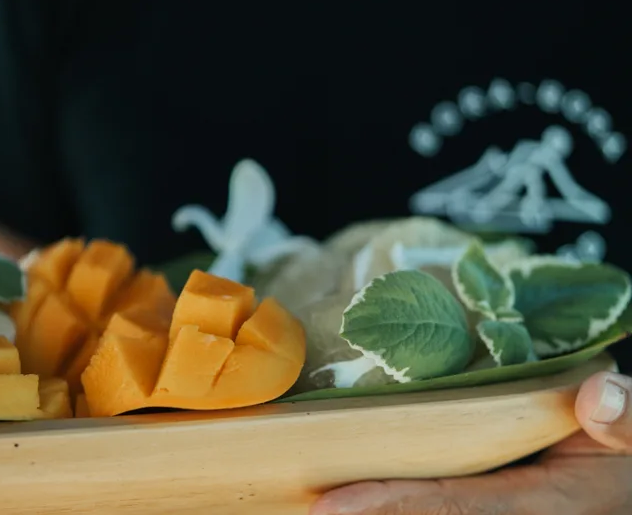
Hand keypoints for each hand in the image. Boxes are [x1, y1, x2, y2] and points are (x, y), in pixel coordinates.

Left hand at [311, 371, 631, 513]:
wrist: (627, 488)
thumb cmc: (629, 460)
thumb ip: (625, 420)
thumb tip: (597, 396)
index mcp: (538, 505)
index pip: (449, 505)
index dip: (389, 506)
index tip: (326, 507)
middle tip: (299, 505)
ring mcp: (496, 513)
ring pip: (427, 514)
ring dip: (374, 510)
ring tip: (313, 501)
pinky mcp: (487, 504)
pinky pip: (439, 504)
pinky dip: (398, 500)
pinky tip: (358, 492)